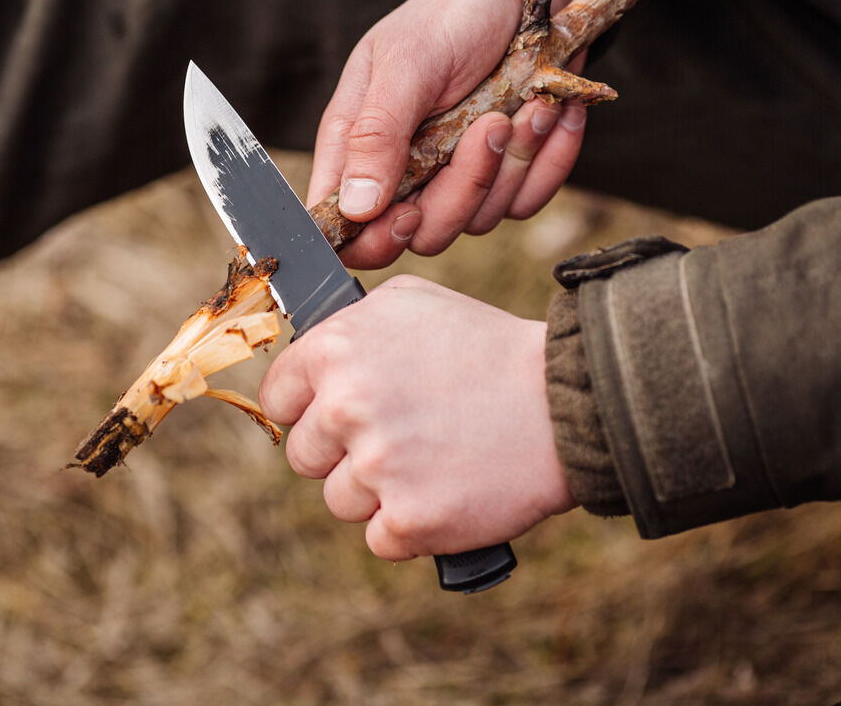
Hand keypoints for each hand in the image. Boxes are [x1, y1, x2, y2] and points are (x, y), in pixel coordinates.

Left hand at [258, 275, 576, 559]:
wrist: (564, 401)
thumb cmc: (486, 348)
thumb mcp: (410, 304)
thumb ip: (348, 326)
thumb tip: (308, 351)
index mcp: (336, 351)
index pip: (277, 398)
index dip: (307, 407)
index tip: (337, 414)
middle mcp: (346, 407)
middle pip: (303, 455)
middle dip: (341, 451)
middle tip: (399, 436)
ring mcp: (376, 468)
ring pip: (339, 500)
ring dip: (378, 491)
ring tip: (431, 459)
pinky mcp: (408, 520)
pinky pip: (380, 537)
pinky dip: (410, 526)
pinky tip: (444, 491)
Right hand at [311, 0, 590, 268]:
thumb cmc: (453, 13)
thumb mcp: (408, 62)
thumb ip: (376, 133)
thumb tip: (354, 207)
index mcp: (358, 146)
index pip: (345, 227)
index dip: (373, 240)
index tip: (408, 211)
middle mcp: (403, 171)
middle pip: (422, 234)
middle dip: (464, 188)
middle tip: (489, 126)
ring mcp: (456, 177)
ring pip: (479, 221)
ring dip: (513, 162)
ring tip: (528, 104)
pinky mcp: (506, 175)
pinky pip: (527, 201)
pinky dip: (548, 160)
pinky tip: (551, 113)